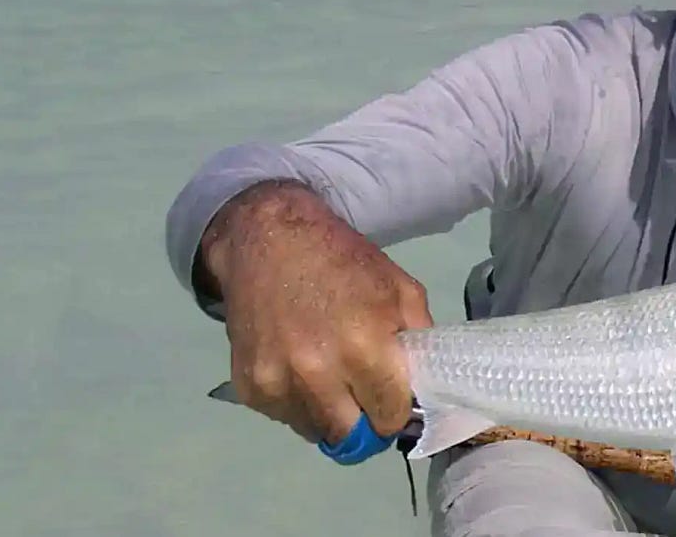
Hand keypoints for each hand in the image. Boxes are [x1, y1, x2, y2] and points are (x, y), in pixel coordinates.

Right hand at [199, 181, 433, 445]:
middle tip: (366, 401)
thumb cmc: (343, 262)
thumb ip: (419, 340)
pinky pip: (283, 416)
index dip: (396, 410)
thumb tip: (426, 387)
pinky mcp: (249, 386)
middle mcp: (317, 372)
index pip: (389, 416)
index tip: (394, 399)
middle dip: (364, 423)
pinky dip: (297, 403)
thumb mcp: (400, 289)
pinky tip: (300, 368)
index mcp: (364, 346)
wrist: (269, 240)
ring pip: (314, 431)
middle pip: (350, 436)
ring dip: (329, 415)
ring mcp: (277, 382)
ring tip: (332, 380)